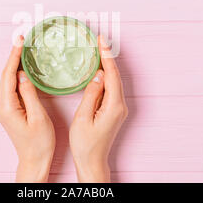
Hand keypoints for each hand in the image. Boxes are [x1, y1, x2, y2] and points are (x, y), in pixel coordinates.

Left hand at [0, 35, 55, 182]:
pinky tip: (24, 68)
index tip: (20, 41)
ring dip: (15, 65)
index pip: (8, 75)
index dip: (14, 56)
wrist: (34, 160)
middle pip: (6, 76)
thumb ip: (29, 94)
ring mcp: (5, 108)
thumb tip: (22, 75)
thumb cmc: (39, 143)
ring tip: (23, 49)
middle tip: (22, 40)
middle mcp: (2, 106)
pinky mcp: (10, 110)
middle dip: (13, 57)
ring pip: (8, 81)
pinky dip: (17, 75)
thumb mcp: (38, 117)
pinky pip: (12, 88)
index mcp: (7, 107)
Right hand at [69, 35, 127, 181]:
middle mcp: (120, 106)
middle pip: (115, 76)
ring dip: (106, 65)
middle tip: (100, 40)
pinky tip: (98, 70)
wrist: (92, 162)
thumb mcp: (83, 118)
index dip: (106, 57)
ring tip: (98, 49)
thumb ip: (91, 95)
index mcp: (113, 106)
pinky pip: (110, 89)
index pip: (111, 75)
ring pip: (113, 81)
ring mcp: (118, 108)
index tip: (102, 41)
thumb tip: (97, 76)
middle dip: (107, 57)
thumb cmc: (85, 144)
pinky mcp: (114, 111)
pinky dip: (105, 76)